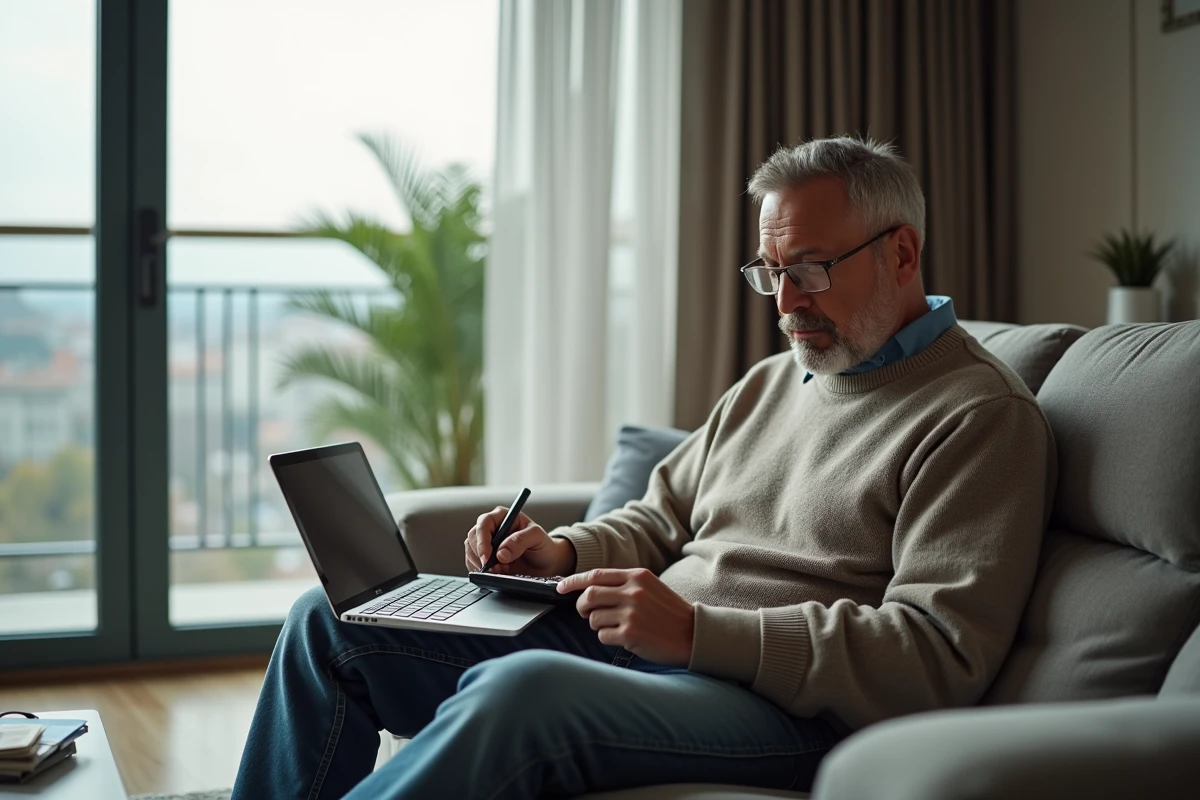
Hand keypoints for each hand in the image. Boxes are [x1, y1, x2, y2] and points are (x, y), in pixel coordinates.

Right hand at [464, 507, 575, 575]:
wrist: (545, 563)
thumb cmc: (542, 545)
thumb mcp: (537, 537)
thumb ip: (520, 541)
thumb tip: (501, 553)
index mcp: (503, 516)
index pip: (484, 523)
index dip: (482, 541)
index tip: (487, 557)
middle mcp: (491, 528)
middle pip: (473, 538)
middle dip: (481, 556)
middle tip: (496, 568)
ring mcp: (486, 543)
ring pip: (470, 552)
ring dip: (482, 565)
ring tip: (502, 570)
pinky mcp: (484, 557)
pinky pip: (472, 564)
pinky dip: (481, 571)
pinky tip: (496, 573)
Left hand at [558, 568, 695, 666]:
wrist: (693, 634)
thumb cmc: (669, 613)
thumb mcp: (650, 588)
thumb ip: (624, 584)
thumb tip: (589, 588)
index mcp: (637, 576)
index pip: (596, 575)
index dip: (574, 581)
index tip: (560, 587)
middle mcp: (633, 591)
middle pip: (589, 596)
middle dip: (582, 606)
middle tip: (586, 613)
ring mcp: (632, 612)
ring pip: (593, 618)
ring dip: (598, 625)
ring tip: (616, 627)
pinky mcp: (630, 633)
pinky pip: (603, 635)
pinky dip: (608, 638)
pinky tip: (624, 638)